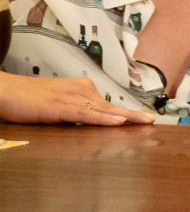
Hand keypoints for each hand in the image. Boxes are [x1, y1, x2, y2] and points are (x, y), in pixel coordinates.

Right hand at [0, 72, 155, 124]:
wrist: (6, 91)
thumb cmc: (30, 98)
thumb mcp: (59, 103)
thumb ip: (77, 109)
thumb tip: (94, 119)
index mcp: (82, 88)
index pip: (109, 104)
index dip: (128, 113)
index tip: (145, 118)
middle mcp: (81, 90)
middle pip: (111, 106)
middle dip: (133, 115)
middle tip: (152, 121)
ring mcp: (71, 98)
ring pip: (103, 110)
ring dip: (124, 117)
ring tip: (143, 122)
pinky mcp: (59, 108)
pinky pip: (86, 115)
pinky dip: (103, 119)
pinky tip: (117, 122)